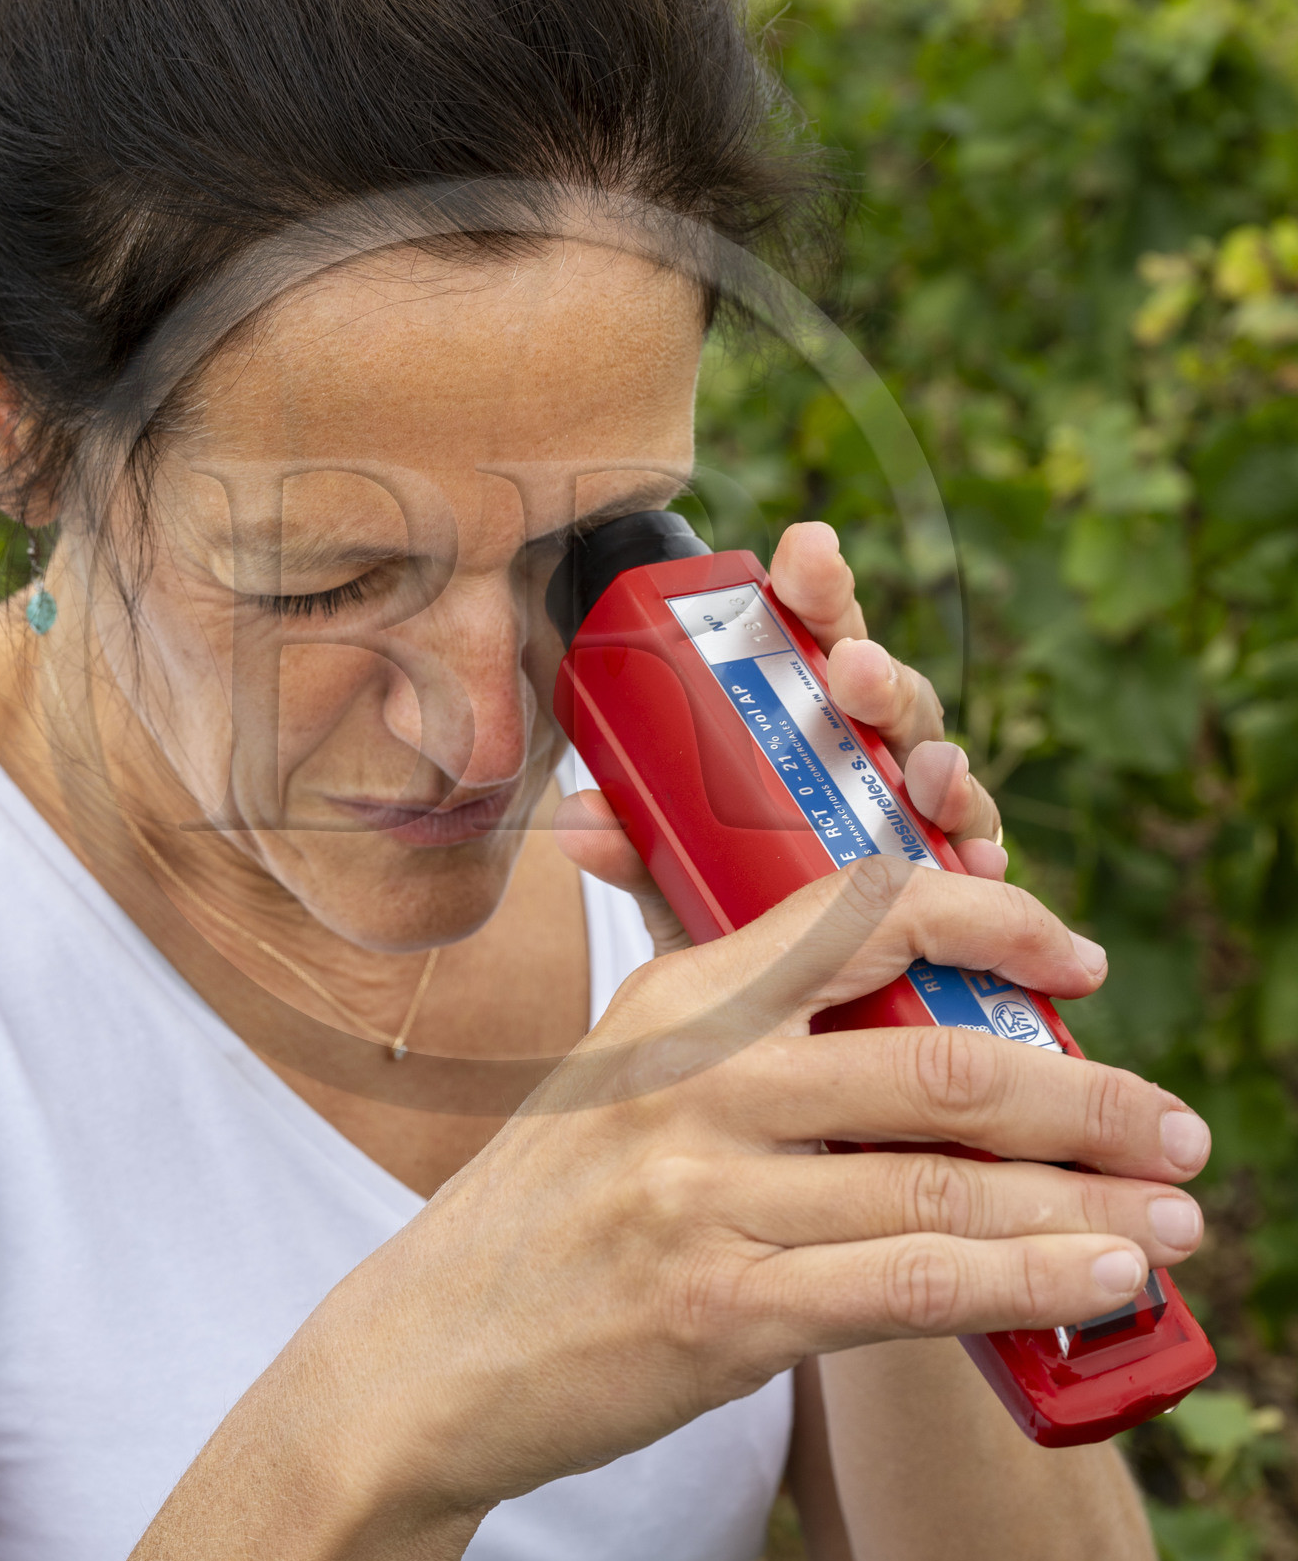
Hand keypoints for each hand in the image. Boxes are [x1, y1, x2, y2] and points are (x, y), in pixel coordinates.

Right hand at [291, 859, 1207, 1516]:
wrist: (424, 1357)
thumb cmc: (547, 1218)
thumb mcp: (621, 1081)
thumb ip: (743, 1037)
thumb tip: (910, 1024)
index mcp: (679, 997)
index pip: (862, 917)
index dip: (994, 924)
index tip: (1076, 959)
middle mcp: (698, 1077)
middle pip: (940, 1063)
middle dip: (1088, 1096)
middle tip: (1177, 1126)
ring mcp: (704, 1193)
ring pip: (945, 1182)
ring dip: (1090, 1202)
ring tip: (1179, 1217)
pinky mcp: (721, 1310)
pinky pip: (911, 1285)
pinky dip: (1026, 1281)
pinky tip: (1102, 1285)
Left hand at [554, 519, 1007, 952]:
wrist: (774, 1010)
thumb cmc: (730, 907)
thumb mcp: (675, 879)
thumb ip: (638, 846)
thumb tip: (581, 817)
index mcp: (798, 718)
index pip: (808, 636)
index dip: (813, 590)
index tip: (804, 551)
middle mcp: (863, 750)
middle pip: (880, 689)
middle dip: (873, 672)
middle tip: (851, 669)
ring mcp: (911, 810)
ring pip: (934, 762)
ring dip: (934, 760)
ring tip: (924, 771)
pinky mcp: (952, 878)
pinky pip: (975, 855)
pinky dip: (979, 853)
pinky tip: (978, 858)